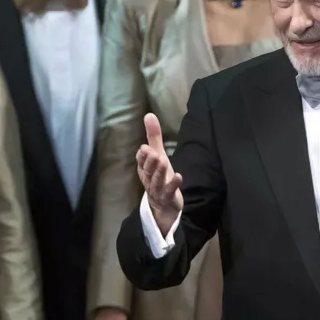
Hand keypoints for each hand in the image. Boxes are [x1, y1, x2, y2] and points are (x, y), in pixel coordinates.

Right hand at [136, 113, 183, 234]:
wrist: (163, 204)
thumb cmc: (160, 176)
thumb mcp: (158, 156)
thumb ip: (153, 137)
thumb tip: (149, 115)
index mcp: (144, 169)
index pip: (141, 162)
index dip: (143, 156)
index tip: (145, 148)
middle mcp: (149, 179)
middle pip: (147, 171)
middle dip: (150, 162)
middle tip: (154, 153)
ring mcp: (157, 189)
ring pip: (156, 181)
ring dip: (159, 172)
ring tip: (163, 161)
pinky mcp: (167, 197)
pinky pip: (169, 191)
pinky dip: (173, 184)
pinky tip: (179, 176)